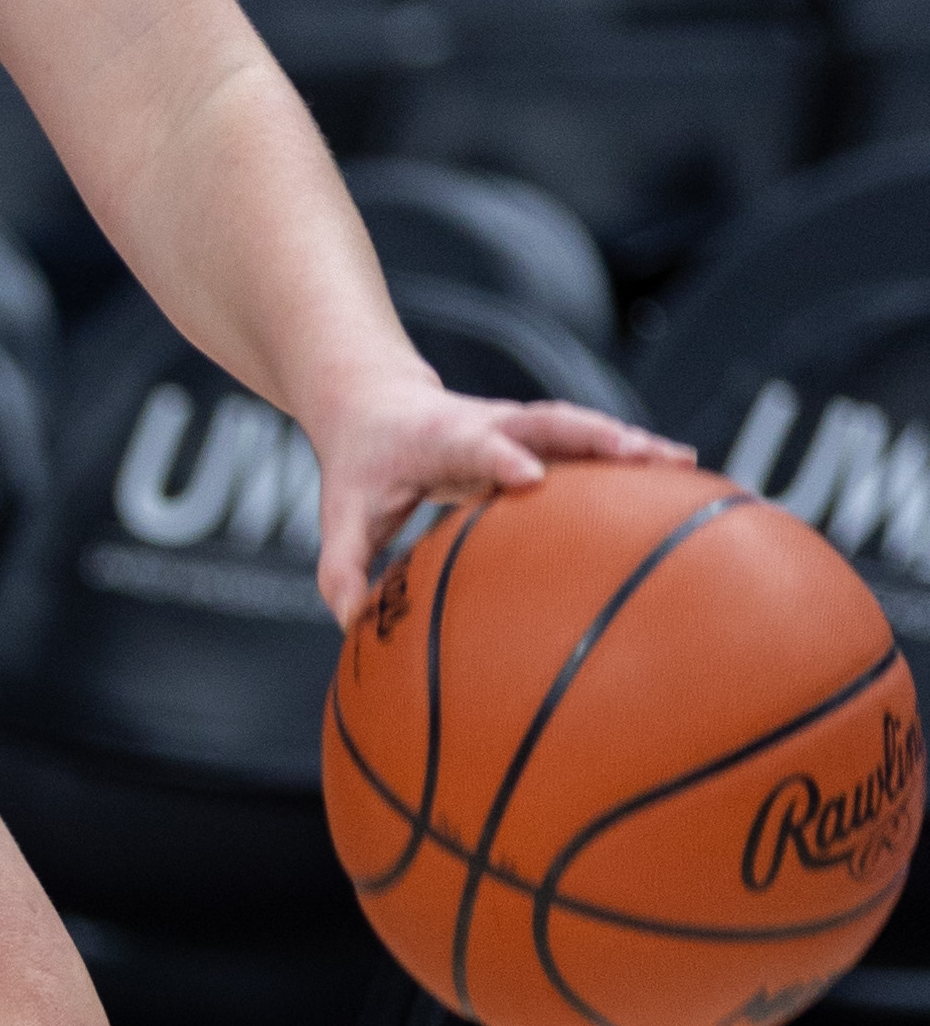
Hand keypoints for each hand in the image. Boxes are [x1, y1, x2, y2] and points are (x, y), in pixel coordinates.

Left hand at [309, 370, 693, 629]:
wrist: (375, 402)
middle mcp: (488, 422)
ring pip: (581, 428)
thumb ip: (341, 567)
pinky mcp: (539, 438)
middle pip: (547, 421)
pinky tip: (684, 483)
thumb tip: (355, 623)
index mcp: (437, 436)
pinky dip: (633, 459)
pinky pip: (590, 445)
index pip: (473, 441)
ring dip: (630, 443)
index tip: (528, 478)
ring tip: (685, 466)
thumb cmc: (361, 465)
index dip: (499, 456)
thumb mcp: (339, 513)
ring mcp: (519, 427)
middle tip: (640, 455)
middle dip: (593, 435)